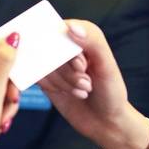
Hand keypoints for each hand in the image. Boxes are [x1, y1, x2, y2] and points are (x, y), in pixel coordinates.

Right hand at [39, 20, 148, 148]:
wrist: (105, 122)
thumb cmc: (111, 92)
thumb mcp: (107, 66)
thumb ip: (93, 42)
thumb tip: (69, 26)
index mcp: (84, 35)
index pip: (62, 29)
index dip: (68, 50)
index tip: (82, 67)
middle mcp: (67, 46)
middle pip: (50, 48)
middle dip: (68, 71)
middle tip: (87, 83)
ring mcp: (55, 62)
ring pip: (43, 64)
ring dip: (63, 81)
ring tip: (83, 90)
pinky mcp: (45, 77)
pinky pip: (36, 76)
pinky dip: (52, 87)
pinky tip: (68, 93)